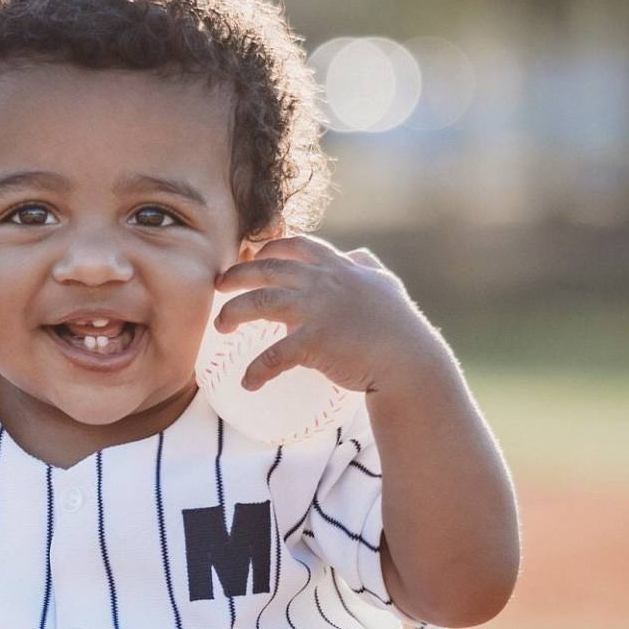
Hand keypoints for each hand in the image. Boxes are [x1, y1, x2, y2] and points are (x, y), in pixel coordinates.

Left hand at [211, 237, 434, 398]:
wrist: (409, 361)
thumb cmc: (400, 327)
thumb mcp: (386, 284)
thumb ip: (368, 266)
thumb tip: (358, 255)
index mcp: (338, 267)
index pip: (297, 245)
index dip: (269, 247)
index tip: (252, 256)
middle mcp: (323, 282)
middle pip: (267, 269)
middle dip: (237, 274)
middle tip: (218, 286)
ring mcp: (316, 310)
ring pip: (259, 303)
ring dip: (233, 313)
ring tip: (220, 327)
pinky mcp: (314, 342)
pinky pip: (273, 356)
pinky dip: (256, 370)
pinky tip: (248, 382)